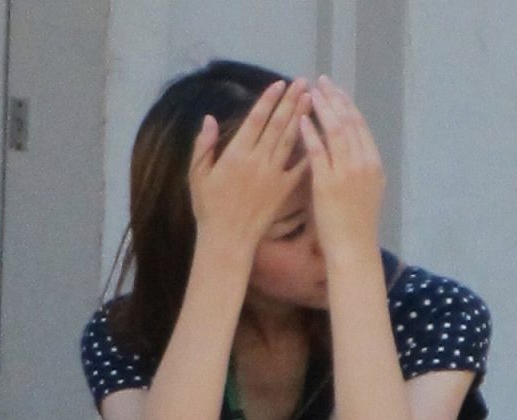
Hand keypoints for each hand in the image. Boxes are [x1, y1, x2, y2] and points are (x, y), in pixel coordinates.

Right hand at [189, 78, 310, 251]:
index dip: (269, 100)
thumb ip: (203, 146)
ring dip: (302, 118)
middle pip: (277, 125)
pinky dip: (308, 152)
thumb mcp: (197, 176)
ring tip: (311, 100)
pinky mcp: (282, 191)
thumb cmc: (209, 208)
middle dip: (291, 101)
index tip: (280, 84)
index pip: (256, 120)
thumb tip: (209, 119)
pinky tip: (319, 137)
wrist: (227, 240)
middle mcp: (257, 161)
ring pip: (290, 141)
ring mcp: (272, 176)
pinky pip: (298, 168)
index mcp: (236, 154)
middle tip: (304, 82)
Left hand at [299, 75, 384, 255]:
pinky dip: (310, 133)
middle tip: (321, 82)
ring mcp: (346, 172)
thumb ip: (360, 167)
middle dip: (335, 99)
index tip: (335, 91)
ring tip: (309, 93)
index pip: (360, 126)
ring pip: (335, 131)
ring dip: (322, 109)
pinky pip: (318, 151)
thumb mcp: (367, 191)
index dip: (347, 105)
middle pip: (349, 121)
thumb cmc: (357, 225)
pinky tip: (301, 120)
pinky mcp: (328, 183)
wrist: (353, 249)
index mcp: (374, 163)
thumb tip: (351, 149)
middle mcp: (363, 162)